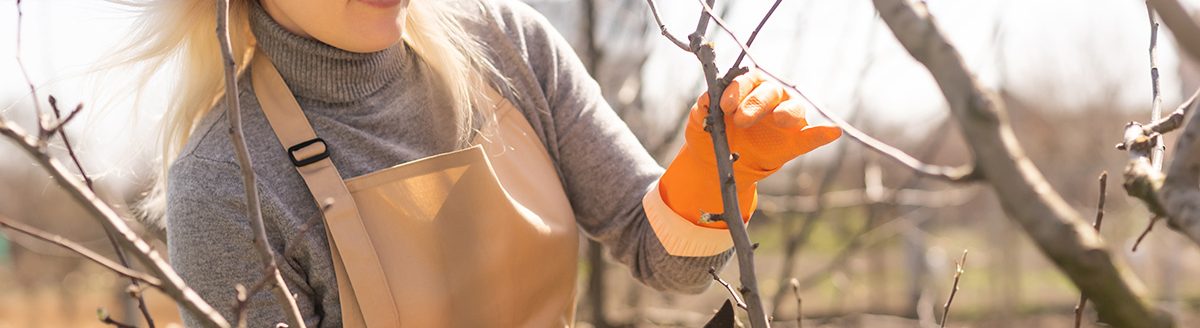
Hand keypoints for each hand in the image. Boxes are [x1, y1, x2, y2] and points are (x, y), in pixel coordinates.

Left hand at [659, 70, 840, 227]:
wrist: (718, 163)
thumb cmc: (713, 133)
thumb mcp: (701, 123)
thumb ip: (704, 110)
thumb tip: (705, 101)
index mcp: (747, 89)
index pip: (747, 80)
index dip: (737, 89)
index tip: (724, 105)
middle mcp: (770, 98)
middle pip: (770, 91)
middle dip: (755, 103)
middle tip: (740, 119)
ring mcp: (785, 119)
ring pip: (792, 107)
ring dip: (786, 112)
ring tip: (779, 119)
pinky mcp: (794, 141)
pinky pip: (811, 136)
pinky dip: (822, 134)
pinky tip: (833, 132)